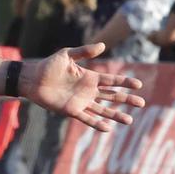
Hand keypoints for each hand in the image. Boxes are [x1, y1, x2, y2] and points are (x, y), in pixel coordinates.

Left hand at [26, 42, 144, 132]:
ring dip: (116, 115)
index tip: (138, 84)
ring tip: (129, 120)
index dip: (125, 82)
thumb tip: (102, 45)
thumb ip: (84, 51)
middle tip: (142, 103)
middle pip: (112, 97)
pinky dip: (97, 124)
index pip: (112, 81)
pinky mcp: (72, 111)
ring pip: (103, 110)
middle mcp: (88, 91)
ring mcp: (81, 102)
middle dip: (127, 100)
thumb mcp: (67, 55)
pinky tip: (108, 128)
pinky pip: (87, 119)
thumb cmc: (49, 65)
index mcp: (90, 77)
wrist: (33, 79)